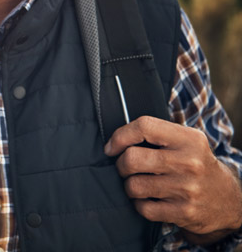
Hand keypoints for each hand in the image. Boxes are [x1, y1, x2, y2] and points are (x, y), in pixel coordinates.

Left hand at [104, 116, 241, 242]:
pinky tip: (147, 199)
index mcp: (188, 138)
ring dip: (129, 186)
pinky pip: (144, 208)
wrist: (228, 199)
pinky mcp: (184, 212)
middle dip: (120, 164)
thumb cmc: (195, 163)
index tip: (111, 147)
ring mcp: (187, 189)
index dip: (120, 136)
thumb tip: (115, 139)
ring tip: (137, 183)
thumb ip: (156, 133)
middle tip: (125, 167)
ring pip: (134, 186)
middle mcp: (189, 162)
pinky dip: (139, 204)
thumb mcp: (185, 140)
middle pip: (132, 158)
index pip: (144, 127)